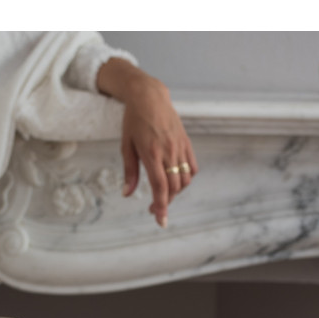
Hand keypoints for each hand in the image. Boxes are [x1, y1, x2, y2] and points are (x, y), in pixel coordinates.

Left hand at [96, 58, 197, 227]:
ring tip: (164, 194)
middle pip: (173, 188)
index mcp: (151, 153)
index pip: (160, 187)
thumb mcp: (126, 145)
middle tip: (155, 209)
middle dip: (166, 203)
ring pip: (184, 180)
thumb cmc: (134, 120)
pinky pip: (192, 168)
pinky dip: (186, 179)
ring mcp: (179, 147)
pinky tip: (176, 180)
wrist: (149, 96)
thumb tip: (127, 194)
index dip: (161, 207)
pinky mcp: (186, 143)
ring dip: (176, 193)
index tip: (160, 221)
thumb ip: (129, 171)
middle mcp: (168, 152)